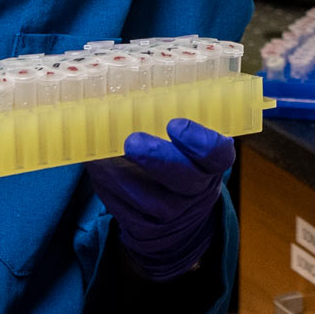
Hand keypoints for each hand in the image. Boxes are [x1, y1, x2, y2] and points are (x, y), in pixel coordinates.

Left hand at [84, 119, 233, 281]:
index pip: (217, 153)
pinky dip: (106, 186)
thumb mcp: (185, 146)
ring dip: (118, 174)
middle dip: (157, 158)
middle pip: (183, 178)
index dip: (199, 141)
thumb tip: (132, 85)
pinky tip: (97, 168)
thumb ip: (167, 121)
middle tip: (132, 142)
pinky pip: (123, 209)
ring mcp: (172, 213)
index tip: (175, 124)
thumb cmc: (176, 163)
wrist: (175, 219)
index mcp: (212, 163)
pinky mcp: (145, 228)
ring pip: (146, 198)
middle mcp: (197, 190)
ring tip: (101, 154)